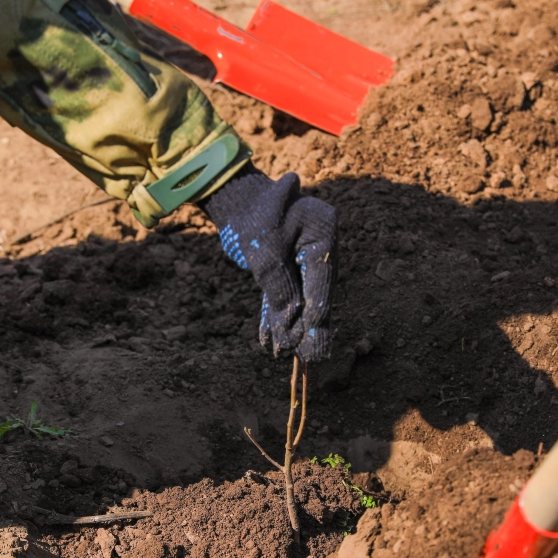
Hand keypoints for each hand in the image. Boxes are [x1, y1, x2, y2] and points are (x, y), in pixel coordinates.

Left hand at [199, 164, 336, 361]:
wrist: (235, 200)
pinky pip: (284, 295)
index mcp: (322, 230)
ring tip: (293, 355)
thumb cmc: (252, 216)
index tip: (312, 332)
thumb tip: (291, 323)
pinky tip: (273, 340)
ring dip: (292, 326)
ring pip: (300, 297)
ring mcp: (304, 257)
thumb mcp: (264, 249)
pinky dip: (276, 316)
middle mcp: (318, 246)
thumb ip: (278, 285)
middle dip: (308, 325)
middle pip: (315, 291)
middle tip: (312, 357)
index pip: (322, 275)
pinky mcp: (287, 268)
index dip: (317, 307)